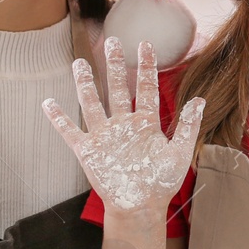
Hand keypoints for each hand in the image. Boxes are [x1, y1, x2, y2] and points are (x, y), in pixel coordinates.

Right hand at [43, 37, 203, 213]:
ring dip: (85, 84)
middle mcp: (123, 124)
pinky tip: (48, 103)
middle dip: (114, 65)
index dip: (145, 66)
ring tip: (80, 63)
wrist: (140, 206)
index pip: (146, 88)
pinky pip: (70, 131)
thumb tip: (200, 99)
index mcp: (146, 123)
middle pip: (117, 88)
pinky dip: (59, 119)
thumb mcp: (179, 153)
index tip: (145, 44)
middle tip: (112, 41)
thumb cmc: (161, 182)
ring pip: (92, 103)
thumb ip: (188, 126)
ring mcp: (104, 136)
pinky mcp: (88, 150)